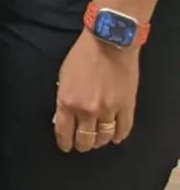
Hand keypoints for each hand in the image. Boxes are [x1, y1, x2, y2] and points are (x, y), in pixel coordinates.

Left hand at [54, 30, 138, 151]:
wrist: (109, 43)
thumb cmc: (82, 55)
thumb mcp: (63, 76)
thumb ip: (64, 97)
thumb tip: (65, 113)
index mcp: (67, 102)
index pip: (64, 132)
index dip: (65, 142)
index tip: (66, 146)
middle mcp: (87, 111)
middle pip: (85, 138)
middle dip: (82, 144)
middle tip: (81, 146)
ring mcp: (109, 111)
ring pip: (104, 137)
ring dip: (99, 141)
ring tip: (97, 142)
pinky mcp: (127, 108)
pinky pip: (123, 129)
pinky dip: (119, 136)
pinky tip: (115, 137)